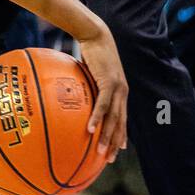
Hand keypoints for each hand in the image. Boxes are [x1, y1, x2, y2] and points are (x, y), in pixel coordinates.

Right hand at [76, 26, 128, 162]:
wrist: (96, 35)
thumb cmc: (91, 53)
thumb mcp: (90, 74)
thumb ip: (87, 87)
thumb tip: (72, 95)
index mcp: (120, 92)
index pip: (122, 118)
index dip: (121, 134)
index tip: (118, 149)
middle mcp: (122, 92)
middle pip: (120, 123)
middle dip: (115, 142)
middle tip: (108, 159)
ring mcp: (117, 88)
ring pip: (114, 118)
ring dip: (107, 136)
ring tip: (101, 152)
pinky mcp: (108, 83)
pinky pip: (102, 105)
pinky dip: (97, 118)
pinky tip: (91, 129)